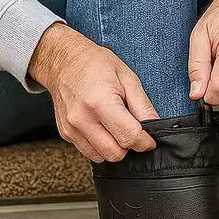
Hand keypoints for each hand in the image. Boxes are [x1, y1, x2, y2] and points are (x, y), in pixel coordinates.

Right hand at [29, 23, 158, 162]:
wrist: (63, 60)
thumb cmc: (94, 64)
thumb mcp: (127, 77)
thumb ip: (142, 105)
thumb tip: (155, 126)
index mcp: (101, 103)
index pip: (129, 137)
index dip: (144, 142)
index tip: (149, 140)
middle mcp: (83, 118)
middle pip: (115, 153)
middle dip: (129, 146)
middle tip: (132, 131)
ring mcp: (71, 128)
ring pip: (101, 157)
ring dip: (114, 148)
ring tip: (115, 128)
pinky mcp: (66, 133)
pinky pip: (88, 152)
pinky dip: (99, 146)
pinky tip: (102, 129)